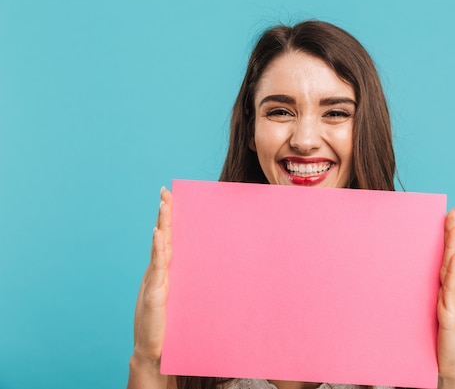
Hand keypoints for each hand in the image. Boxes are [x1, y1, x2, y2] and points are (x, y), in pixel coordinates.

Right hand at [128, 187, 172, 387]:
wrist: (154, 350)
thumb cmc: (169, 323)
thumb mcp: (181, 296)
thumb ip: (188, 279)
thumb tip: (212, 263)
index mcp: (166, 269)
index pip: (168, 237)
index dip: (168, 217)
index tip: (169, 195)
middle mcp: (159, 271)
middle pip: (163, 236)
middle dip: (164, 213)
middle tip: (165, 191)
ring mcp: (155, 280)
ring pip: (160, 247)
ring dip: (162, 224)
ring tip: (164, 204)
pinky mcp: (155, 293)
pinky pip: (158, 267)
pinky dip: (158, 249)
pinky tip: (159, 234)